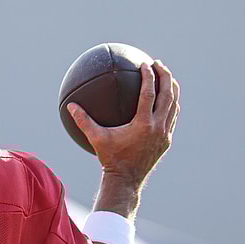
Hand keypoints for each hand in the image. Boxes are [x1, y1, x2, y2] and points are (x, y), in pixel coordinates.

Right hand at [67, 61, 180, 187]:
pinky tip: (164, 99)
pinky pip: (172, 117)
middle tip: (158, 63)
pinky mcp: (167, 140)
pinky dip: (171, 104)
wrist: (126, 180)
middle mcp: (157, 127)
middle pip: (167, 95)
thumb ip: (83, 121)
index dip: (149, 77)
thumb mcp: (96, 139)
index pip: (149, 94)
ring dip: (171, 89)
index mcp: (142, 125)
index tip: (145, 64)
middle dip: (165, 76)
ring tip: (166, 77)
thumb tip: (70, 106)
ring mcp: (165, 134)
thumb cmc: (109, 159)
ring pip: (174, 105)